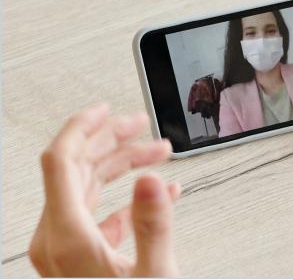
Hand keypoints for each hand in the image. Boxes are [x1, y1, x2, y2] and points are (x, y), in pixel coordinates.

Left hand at [29, 104, 179, 276]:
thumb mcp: (152, 273)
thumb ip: (153, 226)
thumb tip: (151, 181)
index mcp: (66, 237)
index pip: (61, 161)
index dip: (82, 127)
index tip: (104, 109)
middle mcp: (56, 239)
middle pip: (76, 169)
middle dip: (113, 141)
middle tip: (142, 125)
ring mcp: (63, 250)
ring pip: (86, 188)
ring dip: (122, 166)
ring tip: (157, 153)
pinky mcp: (75, 259)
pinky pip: (96, 214)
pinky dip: (124, 199)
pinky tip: (155, 196)